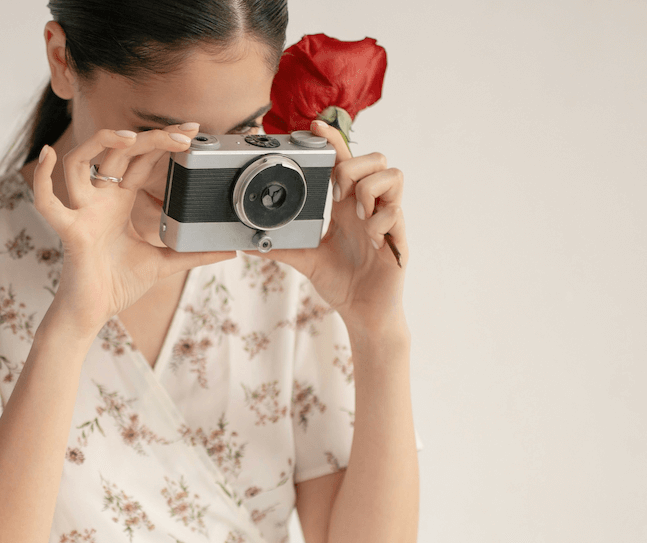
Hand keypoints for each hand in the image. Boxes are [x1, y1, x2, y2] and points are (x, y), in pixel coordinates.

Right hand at [32, 124, 236, 340]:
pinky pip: (48, 203)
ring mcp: (82, 212)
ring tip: (130, 137)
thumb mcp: (164, 263)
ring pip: (80, 162)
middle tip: (183, 133)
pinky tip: (48, 156)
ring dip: (101, 143)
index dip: (163, 141)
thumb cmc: (117, 285)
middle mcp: (99, 199)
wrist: (94, 313)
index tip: (191, 132)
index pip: (140, 159)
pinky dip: (43, 179)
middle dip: (149, 137)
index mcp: (119, 201)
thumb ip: (194, 254)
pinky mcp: (70, 232)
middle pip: (118, 152)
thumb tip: (229, 251)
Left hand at [244, 120, 409, 332]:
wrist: (363, 313)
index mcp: (347, 207)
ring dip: (370, 189)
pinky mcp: (399, 238)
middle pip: (375, 158)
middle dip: (353, 167)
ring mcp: (386, 220)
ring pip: (393, 175)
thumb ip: (281, 248)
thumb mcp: (306, 260)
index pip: (344, 162)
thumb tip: (248, 244)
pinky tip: (370, 240)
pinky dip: (380, 222)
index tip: (315, 125)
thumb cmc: (341, 282)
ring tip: (358, 214)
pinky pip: (397, 212)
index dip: (334, 141)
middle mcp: (369, 207)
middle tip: (338, 194)